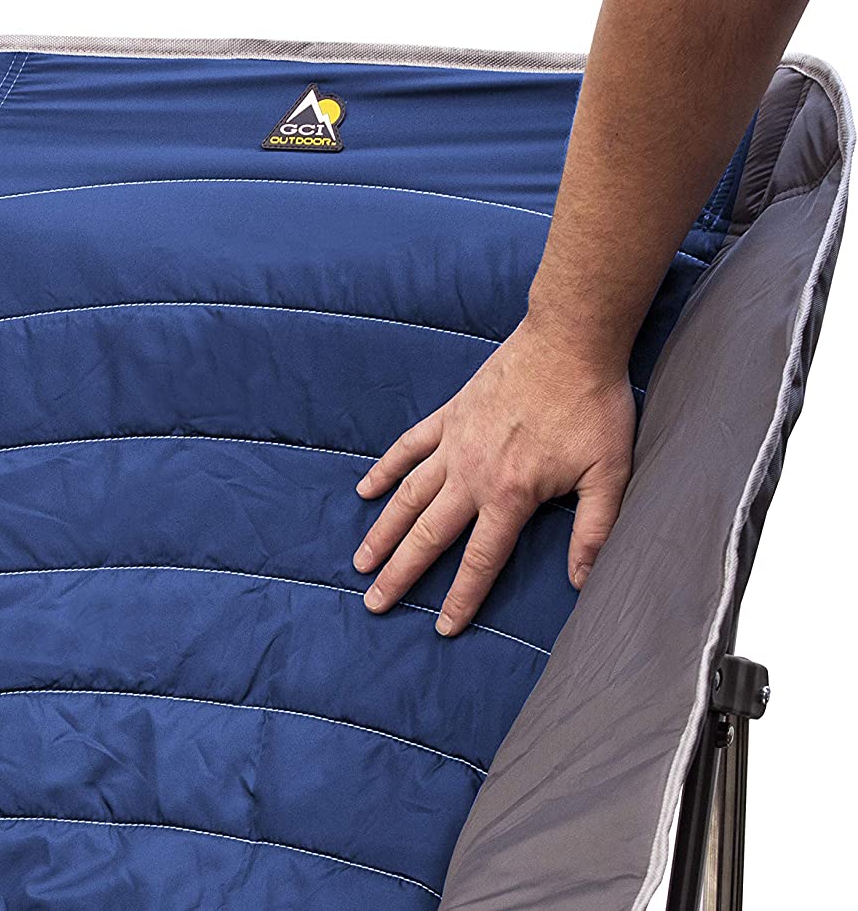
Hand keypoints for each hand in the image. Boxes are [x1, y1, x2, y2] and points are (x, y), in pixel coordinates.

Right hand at [352, 317, 635, 635]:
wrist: (569, 340)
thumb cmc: (594, 407)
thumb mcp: (609, 474)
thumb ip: (594, 531)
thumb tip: (583, 582)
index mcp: (510, 495)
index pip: (479, 559)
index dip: (460, 598)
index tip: (441, 628)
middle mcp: (472, 475)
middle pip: (428, 535)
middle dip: (400, 574)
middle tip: (373, 602)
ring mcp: (454, 443)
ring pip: (408, 496)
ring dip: (382, 531)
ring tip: (360, 560)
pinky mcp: (449, 416)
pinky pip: (408, 446)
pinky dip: (385, 468)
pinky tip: (365, 489)